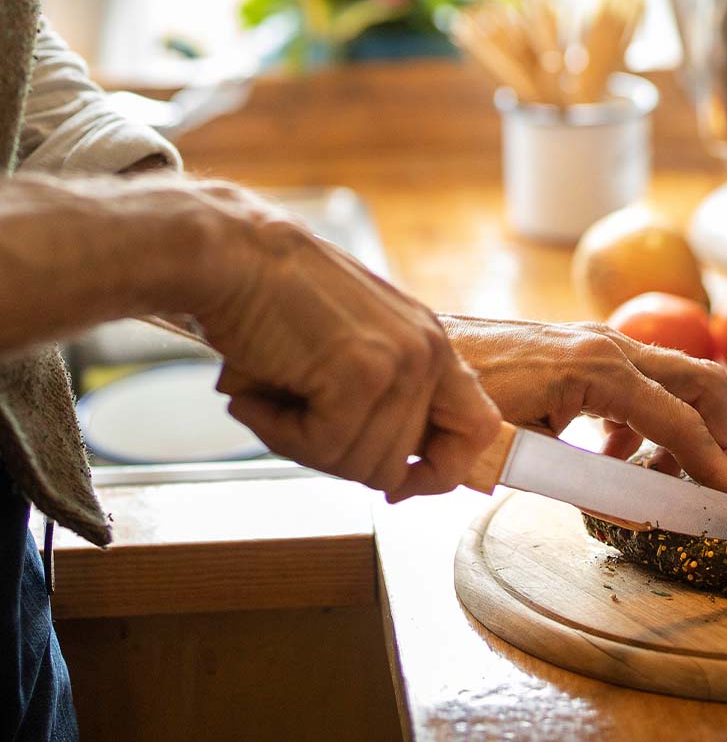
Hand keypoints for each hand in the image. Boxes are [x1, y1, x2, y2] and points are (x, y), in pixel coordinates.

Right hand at [190, 187, 500, 500]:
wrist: (233, 254)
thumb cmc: (278, 302)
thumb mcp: (356, 345)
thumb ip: (387, 400)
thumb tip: (400, 480)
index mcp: (432, 345)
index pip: (478, 428)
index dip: (442, 472)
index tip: (399, 486)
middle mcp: (428, 353)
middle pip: (397, 464)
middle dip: (334, 457)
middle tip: (290, 418)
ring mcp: (400, 364)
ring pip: (359, 465)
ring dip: (300, 444)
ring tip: (272, 395)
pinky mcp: (360, 376)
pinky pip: (324, 448)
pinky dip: (279, 433)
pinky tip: (257, 396)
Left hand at [441, 316, 726, 500]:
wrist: (414, 365)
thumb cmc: (454, 408)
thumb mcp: (519, 456)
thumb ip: (587, 482)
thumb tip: (642, 510)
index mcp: (599, 369)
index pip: (680, 424)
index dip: (717, 471)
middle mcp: (608, 346)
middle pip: (700, 384)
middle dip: (723, 439)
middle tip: (723, 489)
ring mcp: (596, 343)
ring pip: (674, 381)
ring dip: (683, 432)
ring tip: (658, 481)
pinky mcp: (581, 351)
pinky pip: (639, 383)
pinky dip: (646, 422)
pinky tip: (613, 456)